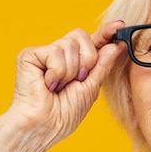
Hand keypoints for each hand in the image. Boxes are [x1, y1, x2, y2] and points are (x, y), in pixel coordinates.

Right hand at [7, 20, 125, 145]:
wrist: (45, 126)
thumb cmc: (64, 114)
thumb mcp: (91, 87)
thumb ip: (103, 64)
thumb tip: (117, 44)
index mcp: (76, 62)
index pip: (93, 42)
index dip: (105, 33)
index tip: (120, 25)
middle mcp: (60, 55)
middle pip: (82, 36)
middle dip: (87, 60)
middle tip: (77, 80)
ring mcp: (45, 54)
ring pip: (69, 44)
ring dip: (70, 71)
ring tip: (59, 87)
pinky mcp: (30, 55)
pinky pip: (54, 51)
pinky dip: (56, 72)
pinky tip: (48, 85)